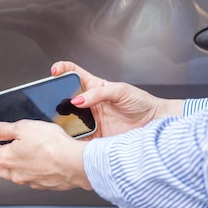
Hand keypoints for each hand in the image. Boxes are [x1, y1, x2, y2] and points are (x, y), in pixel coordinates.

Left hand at [0, 120, 90, 190]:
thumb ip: (1, 129)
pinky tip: (39, 165)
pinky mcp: (44, 185)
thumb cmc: (52, 145)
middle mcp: (16, 173)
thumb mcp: (23, 127)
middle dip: (0, 158)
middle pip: (1, 166)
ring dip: (15, 168)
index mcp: (7, 158)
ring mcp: (30, 181)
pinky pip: (32, 179)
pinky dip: (32, 172)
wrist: (75, 162)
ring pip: (16, 175)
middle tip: (2, 150)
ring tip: (20, 158)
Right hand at [51, 61, 183, 137]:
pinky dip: (71, 138)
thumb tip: (78, 99)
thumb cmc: (141, 103)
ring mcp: (88, 120)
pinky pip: (77, 138)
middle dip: (55, 98)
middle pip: (65, 98)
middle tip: (52, 100)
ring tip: (61, 119)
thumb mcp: (121, 91)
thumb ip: (98, 93)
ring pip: (67, 119)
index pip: (73, 74)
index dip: (62, 69)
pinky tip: (70, 136)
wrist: (154, 124)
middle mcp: (88, 103)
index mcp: (94, 87)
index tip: (54, 72)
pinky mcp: (92, 136)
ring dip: (62, 120)